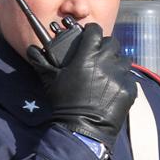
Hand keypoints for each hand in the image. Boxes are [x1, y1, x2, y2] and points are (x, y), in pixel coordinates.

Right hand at [29, 23, 135, 147]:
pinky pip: (129, 77)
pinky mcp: (129, 89)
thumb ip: (41, 61)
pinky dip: (123, 79)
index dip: (91, 31)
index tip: (89, 35)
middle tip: (99, 54)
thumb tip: (31, 49)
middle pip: (112, 43)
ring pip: (124, 59)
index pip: (94, 31)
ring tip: (109, 71)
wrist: (82, 128)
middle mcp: (106, 62)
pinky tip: (114, 86)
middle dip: (105, 46)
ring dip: (116, 62)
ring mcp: (120, 76)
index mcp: (87, 56)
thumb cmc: (65, 102)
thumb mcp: (51, 80)